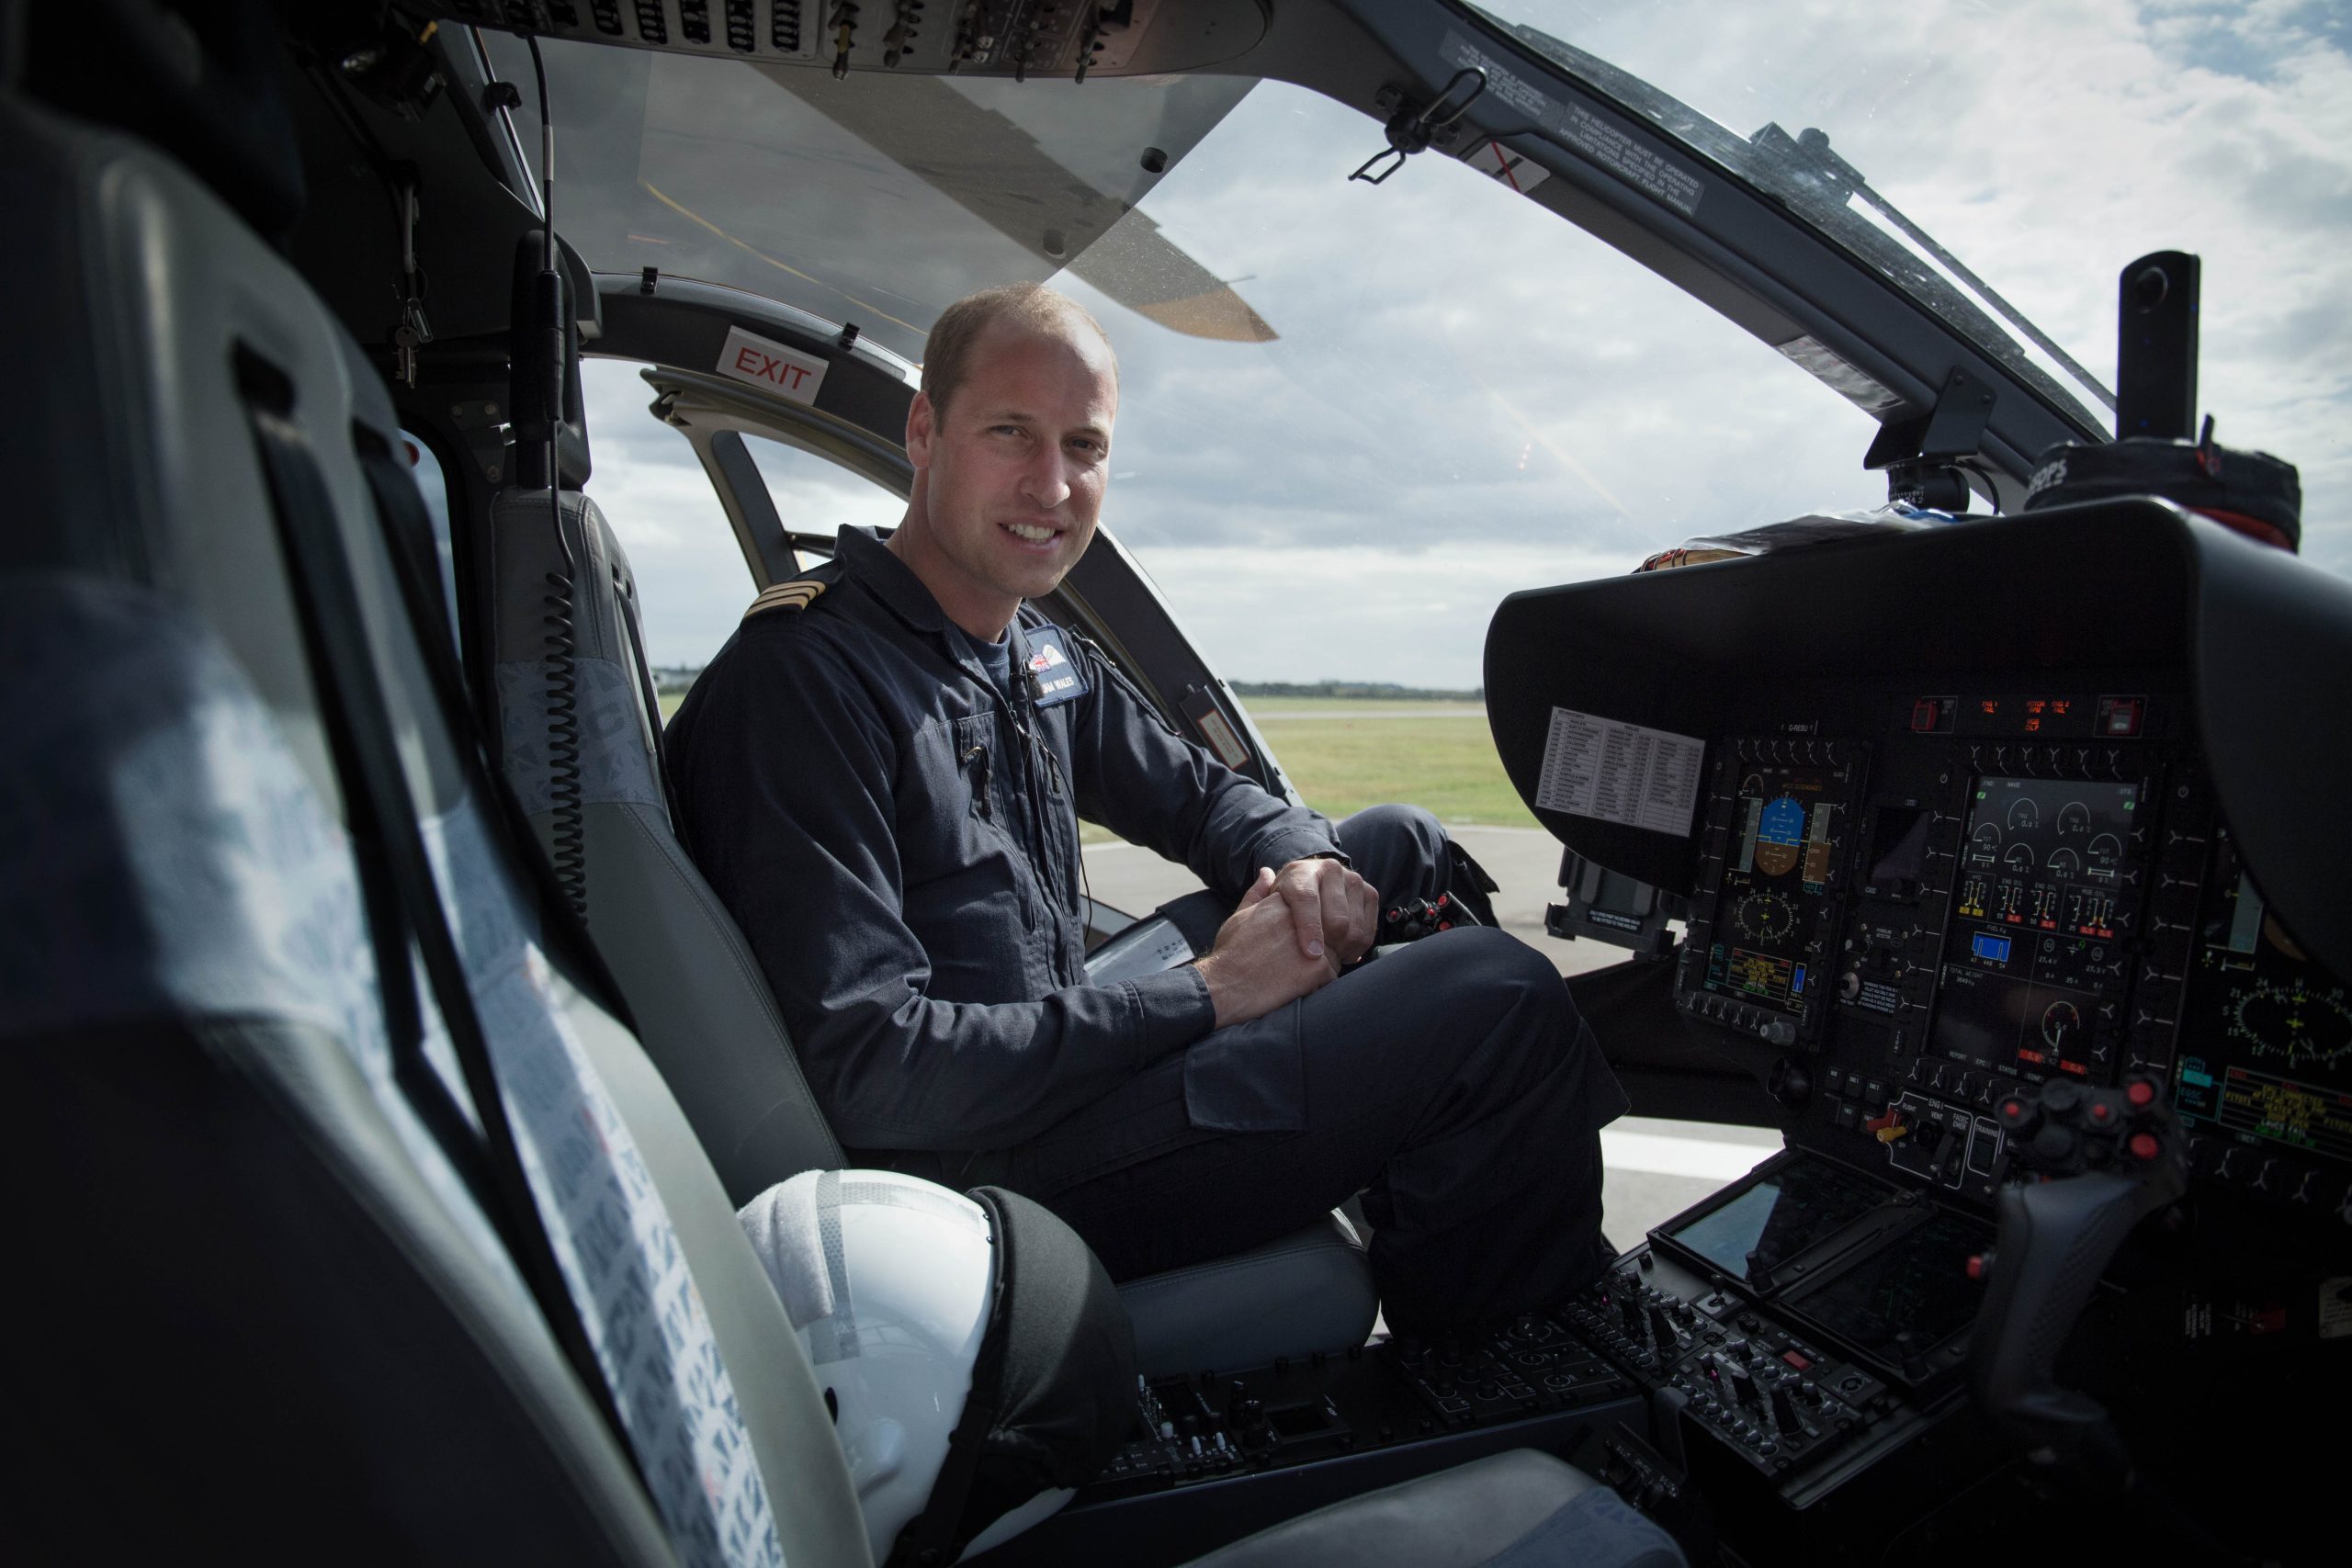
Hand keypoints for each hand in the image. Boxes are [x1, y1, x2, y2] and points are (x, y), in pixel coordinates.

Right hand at [1194, 868, 1341, 1028]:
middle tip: (1294, 961)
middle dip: (1319, 944)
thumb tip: (1267, 872)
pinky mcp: (1318, 966)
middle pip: (1327, 928)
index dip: (1306, 927)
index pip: (1312, 909)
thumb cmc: (1230, 954)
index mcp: (1283, 903)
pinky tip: (1296, 987)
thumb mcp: (1240, 917)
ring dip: (1321, 965)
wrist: (1224, 986)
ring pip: (1334, 952)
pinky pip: (1331, 976)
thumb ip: (1258, 894)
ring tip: (1293, 974)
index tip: (1292, 942)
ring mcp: (1312, 941)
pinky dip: (1318, 984)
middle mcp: (1301, 917)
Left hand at [1268, 857, 1379, 967]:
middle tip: (1320, 963)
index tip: (1312, 955)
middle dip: (1329, 947)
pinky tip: (1344, 951)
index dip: (1310, 928)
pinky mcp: (1369, 893)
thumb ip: (1257, 896)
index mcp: (1301, 871)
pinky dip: (1358, 946)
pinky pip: (1369, 928)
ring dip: (1344, 949)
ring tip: (1331, 958)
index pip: (1307, 899)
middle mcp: (1330, 870)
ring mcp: (1353, 880)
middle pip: (1337, 919)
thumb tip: (1266, 876)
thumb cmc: (1283, 905)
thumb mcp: (1265, 902)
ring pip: (1355, 927)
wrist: (1310, 889)